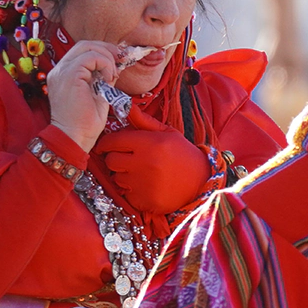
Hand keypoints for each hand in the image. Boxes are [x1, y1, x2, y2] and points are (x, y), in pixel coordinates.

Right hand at [46, 40, 119, 151]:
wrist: (75, 138)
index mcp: (64, 74)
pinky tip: (108, 78)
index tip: (118, 60)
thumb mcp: (98, 93)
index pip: (82, 51)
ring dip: (107, 57)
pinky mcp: (70, 75)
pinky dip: (104, 64)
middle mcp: (59, 70)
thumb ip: (102, 77)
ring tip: (113, 75)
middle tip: (121, 60)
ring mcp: (62, 71)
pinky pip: (91, 57)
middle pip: (84, 45)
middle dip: (106, 49)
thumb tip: (115, 65)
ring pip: (87, 47)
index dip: (102, 51)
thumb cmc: (85, 123)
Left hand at [93, 128, 210, 214]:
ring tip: (140, 172)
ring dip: (123, 175)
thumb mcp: (167, 133)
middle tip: (126, 158)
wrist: (201, 181)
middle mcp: (144, 163)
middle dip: (115, 158)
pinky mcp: (144, 201)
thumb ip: (144, 121)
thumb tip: (126, 106)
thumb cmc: (182, 154)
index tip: (105, 145)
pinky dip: (132, 190)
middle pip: (111, 161)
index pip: (114, 141)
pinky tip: (146, 186)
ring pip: (116, 178)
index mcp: (149, 143)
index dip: (106, 142)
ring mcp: (143, 184)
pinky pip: (126, 194)